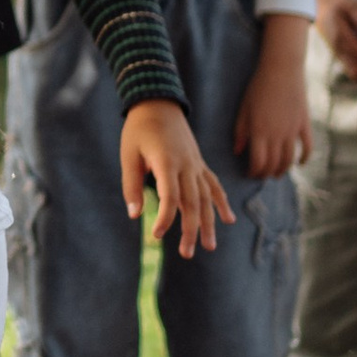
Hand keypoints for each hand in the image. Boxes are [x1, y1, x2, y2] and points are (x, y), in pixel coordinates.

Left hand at [121, 100, 234, 257]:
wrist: (158, 102)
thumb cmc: (138, 130)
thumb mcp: (128, 155)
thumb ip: (130, 185)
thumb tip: (134, 214)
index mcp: (167, 162)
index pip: (170, 196)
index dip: (165, 218)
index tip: (156, 236)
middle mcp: (186, 165)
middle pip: (192, 202)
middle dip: (190, 229)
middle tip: (187, 253)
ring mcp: (196, 164)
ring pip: (206, 197)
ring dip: (208, 223)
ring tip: (209, 247)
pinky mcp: (199, 163)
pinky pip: (214, 185)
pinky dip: (221, 203)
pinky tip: (228, 221)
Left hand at [234, 46, 311, 179]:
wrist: (282, 69)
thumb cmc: (258, 87)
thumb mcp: (244, 108)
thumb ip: (240, 131)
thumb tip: (238, 152)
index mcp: (259, 132)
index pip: (258, 162)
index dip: (253, 172)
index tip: (249, 173)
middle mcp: (277, 135)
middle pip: (273, 164)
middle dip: (266, 173)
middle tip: (261, 174)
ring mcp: (292, 131)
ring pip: (289, 160)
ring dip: (283, 170)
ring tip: (276, 173)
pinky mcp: (304, 124)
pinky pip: (307, 147)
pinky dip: (304, 158)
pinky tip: (299, 164)